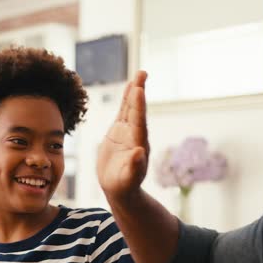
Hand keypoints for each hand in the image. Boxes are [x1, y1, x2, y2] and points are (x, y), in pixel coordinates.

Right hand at [97, 71, 149, 199]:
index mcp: (138, 144)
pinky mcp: (120, 131)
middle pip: (137, 110)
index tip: (138, 90)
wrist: (120, 188)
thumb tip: (140, 152)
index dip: (138, 106)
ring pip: (132, 108)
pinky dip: (127, 99)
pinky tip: (131, 87)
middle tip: (142, 74)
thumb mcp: (128, 179)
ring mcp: (128, 132)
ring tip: (140, 74)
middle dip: (139, 93)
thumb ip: (134, 166)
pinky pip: (124, 112)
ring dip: (135, 91)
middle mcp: (135, 135)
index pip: (138, 122)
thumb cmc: (124, 186)